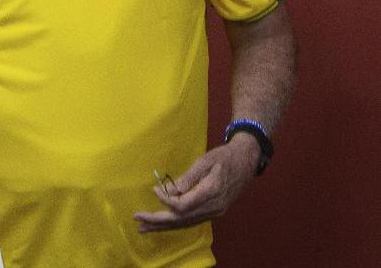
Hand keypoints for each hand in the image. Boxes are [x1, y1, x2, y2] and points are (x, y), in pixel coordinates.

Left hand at [134, 136, 260, 232]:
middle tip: (137, 219)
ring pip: (186, 223)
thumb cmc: (224, 156)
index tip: (155, 189)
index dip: (166, 200)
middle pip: (182, 219)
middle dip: (158, 221)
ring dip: (164, 226)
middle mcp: (214, 207)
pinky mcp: (214, 211)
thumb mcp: (205, 161)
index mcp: (212, 192)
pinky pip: (192, 220)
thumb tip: (170, 191)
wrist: (246, 160)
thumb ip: (188, 177)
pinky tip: (163, 224)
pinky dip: (175, 223)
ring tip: (144, 228)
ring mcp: (215, 212)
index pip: (183, 205)